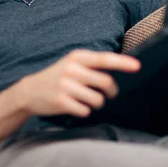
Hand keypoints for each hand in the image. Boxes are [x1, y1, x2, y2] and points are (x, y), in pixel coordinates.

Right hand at [16, 50, 140, 117]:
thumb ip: (93, 65)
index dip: (122, 63)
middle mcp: (72, 69)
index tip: (137, 66)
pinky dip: (84, 110)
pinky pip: (85, 110)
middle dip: (111, 91)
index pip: (104, 59)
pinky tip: (75, 105)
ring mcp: (65, 85)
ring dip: (97, 103)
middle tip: (109, 94)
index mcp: (77, 57)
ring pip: (97, 99)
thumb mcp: (73, 64)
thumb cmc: (58, 77)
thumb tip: (120, 70)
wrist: (29, 91)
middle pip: (105, 82)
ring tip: (87, 100)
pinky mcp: (61, 101)